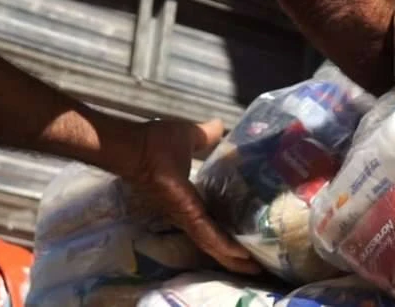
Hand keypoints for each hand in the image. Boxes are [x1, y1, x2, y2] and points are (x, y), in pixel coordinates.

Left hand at [124, 118, 262, 274]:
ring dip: (232, 258)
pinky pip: (207, 235)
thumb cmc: (156, 143)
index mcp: (192, 196)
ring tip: (254, 268)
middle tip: (258, 266)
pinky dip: (222, 245)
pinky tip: (240, 256)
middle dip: (235, 255)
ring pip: (213, 243)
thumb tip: (220, 126)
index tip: (251, 237)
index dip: (231, 229)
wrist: (136, 147)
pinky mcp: (187, 215)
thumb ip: (205, 136)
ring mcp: (187, 216)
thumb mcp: (190, 137)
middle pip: (215, 239)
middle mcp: (190, 212)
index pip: (215, 218)